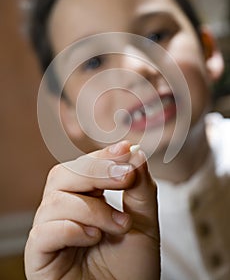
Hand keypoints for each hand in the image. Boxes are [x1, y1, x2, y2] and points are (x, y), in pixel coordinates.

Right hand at [24, 141, 159, 278]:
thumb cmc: (132, 269)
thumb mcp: (145, 223)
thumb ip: (140, 188)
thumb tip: (136, 153)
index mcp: (85, 199)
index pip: (84, 166)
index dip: (103, 155)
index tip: (126, 149)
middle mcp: (63, 211)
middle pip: (63, 174)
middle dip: (96, 172)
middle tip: (126, 178)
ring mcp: (49, 232)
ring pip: (55, 200)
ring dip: (93, 208)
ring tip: (119, 225)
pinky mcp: (38, 255)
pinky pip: (44, 230)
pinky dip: (72, 228)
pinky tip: (93, 238)